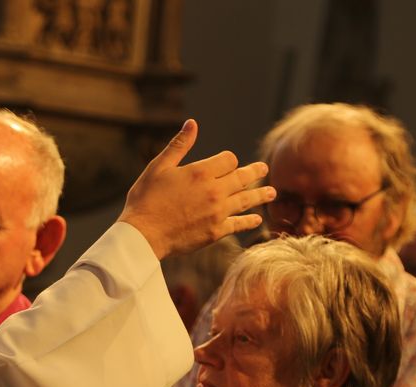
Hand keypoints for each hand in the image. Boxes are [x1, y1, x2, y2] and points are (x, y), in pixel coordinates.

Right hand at [117, 120, 274, 259]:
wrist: (143, 234)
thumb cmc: (146, 199)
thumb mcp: (159, 167)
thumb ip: (179, 145)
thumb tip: (192, 123)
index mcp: (201, 172)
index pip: (229, 159)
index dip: (229, 160)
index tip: (226, 163)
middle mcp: (214, 191)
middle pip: (243, 177)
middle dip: (254, 172)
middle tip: (264, 168)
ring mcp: (218, 212)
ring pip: (247, 200)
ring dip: (261, 195)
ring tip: (272, 192)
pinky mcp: (216, 232)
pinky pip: (239, 224)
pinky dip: (250, 221)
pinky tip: (257, 219)